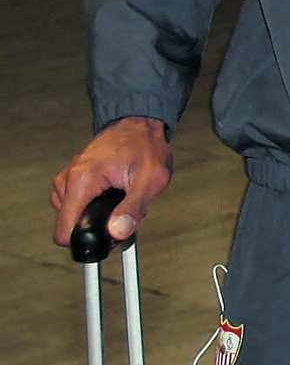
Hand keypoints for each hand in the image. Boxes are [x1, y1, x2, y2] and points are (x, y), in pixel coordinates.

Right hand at [52, 117, 172, 246]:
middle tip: (124, 210)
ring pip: (75, 216)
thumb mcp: (150, 180)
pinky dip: (94, 205)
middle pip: (71, 225)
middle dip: (99, 225)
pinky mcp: (73, 179)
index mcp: (81, 180)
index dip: (88, 240)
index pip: (64, 230)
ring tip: (122, 198)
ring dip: (99, 215)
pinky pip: (78, 204)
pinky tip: (113, 195)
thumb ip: (133, 209)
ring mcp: (68, 178)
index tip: (109, 236)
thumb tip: (117, 233)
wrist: (140, 124)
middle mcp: (67, 179)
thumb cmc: (146, 147)